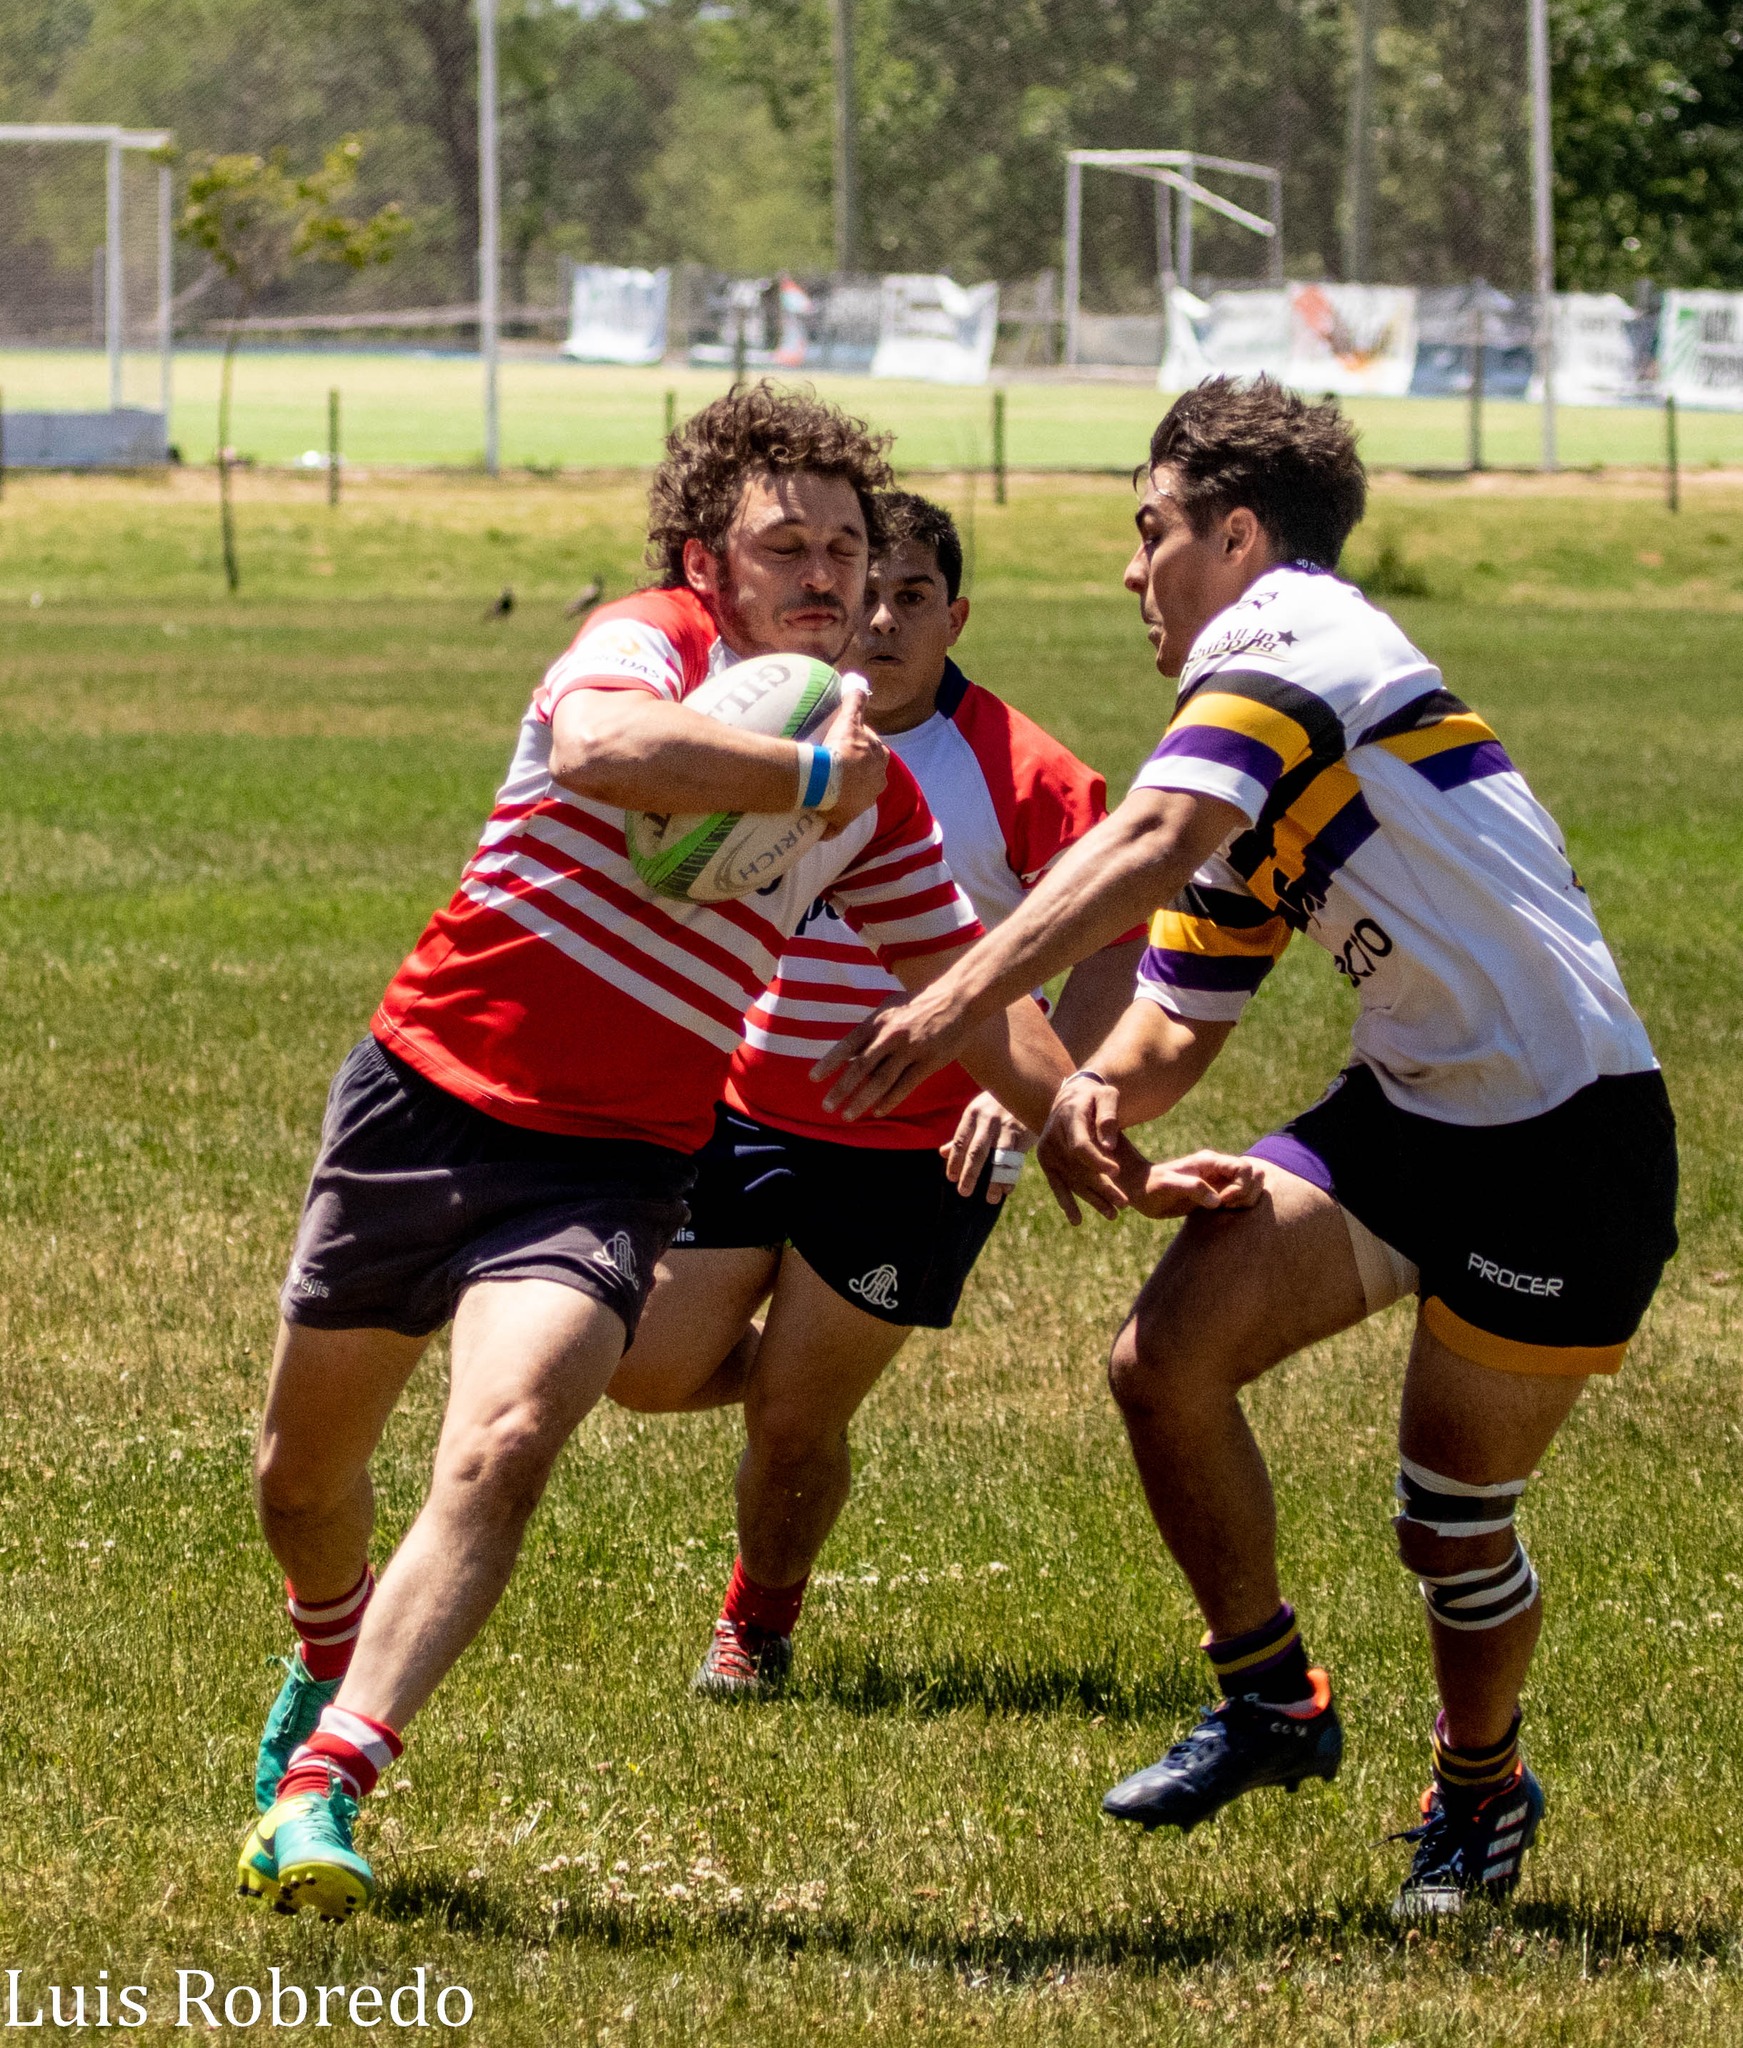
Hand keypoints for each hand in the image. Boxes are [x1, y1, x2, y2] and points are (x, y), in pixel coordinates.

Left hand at [813, 981, 964, 1118]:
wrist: (957, 999)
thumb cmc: (919, 1003)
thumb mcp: (890, 1008)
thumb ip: (871, 1028)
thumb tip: (850, 1050)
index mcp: (878, 1021)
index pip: (847, 1044)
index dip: (829, 1063)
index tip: (814, 1079)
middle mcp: (890, 1036)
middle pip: (860, 1067)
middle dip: (841, 1089)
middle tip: (826, 1106)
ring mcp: (910, 1050)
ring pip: (880, 1081)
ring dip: (861, 1100)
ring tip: (847, 1115)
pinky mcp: (928, 1062)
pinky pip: (905, 1086)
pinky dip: (889, 1101)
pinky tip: (877, 1111)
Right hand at [816, 678, 887, 837]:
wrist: (826, 778)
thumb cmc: (842, 748)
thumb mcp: (850, 719)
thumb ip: (856, 700)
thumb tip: (858, 681)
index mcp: (880, 762)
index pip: (873, 752)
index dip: (858, 748)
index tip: (842, 744)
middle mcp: (876, 785)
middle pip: (865, 777)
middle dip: (853, 773)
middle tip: (831, 766)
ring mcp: (861, 805)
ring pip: (853, 800)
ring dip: (842, 797)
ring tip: (823, 790)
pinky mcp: (844, 821)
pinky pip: (836, 825)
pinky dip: (830, 825)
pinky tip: (819, 823)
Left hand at [941, 1092, 1033, 1204]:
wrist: (1028, 1086)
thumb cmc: (998, 1103)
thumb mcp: (978, 1114)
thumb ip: (963, 1135)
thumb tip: (943, 1153)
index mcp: (973, 1114)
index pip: (960, 1141)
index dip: (955, 1161)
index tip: (951, 1178)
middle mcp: (988, 1120)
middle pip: (977, 1151)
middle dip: (970, 1174)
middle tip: (963, 1192)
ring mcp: (1007, 1127)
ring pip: (999, 1158)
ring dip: (995, 1180)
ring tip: (990, 1199)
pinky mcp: (1023, 1133)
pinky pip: (1016, 1159)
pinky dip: (1012, 1175)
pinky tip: (1007, 1189)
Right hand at [1035, 1071, 1126, 1224]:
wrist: (1072, 1095)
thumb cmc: (1095, 1095)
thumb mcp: (1107, 1096)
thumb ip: (1109, 1117)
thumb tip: (1108, 1145)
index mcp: (1067, 1119)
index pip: (1080, 1146)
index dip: (1098, 1161)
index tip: (1116, 1172)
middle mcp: (1052, 1137)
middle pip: (1077, 1169)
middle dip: (1102, 1188)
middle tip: (1124, 1203)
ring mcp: (1047, 1151)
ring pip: (1070, 1181)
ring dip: (1092, 1199)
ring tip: (1113, 1215)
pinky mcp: (1047, 1161)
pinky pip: (1057, 1184)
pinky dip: (1067, 1202)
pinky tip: (1077, 1220)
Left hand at [1124, 1147, 1263, 1218]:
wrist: (1140, 1191)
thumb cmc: (1151, 1186)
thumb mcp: (1169, 1186)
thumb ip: (1193, 1189)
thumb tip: (1217, 1201)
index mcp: (1210, 1162)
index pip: (1244, 1168)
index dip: (1241, 1186)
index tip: (1222, 1200)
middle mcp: (1218, 1170)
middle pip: (1254, 1175)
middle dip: (1247, 1193)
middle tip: (1226, 1206)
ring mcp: (1218, 1182)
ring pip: (1251, 1186)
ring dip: (1245, 1201)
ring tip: (1225, 1210)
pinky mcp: (1216, 1195)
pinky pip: (1240, 1198)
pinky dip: (1239, 1207)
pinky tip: (1222, 1213)